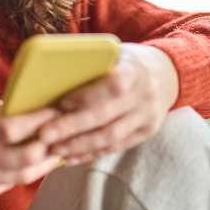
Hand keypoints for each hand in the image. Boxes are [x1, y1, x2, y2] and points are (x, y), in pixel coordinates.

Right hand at [0, 96, 62, 203]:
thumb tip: (23, 105)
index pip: (10, 129)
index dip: (36, 120)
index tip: (53, 109)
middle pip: (24, 157)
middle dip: (48, 143)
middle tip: (61, 130)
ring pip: (23, 176)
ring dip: (45, 162)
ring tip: (57, 149)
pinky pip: (9, 184)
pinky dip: (26, 172)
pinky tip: (37, 161)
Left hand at [38, 43, 178, 165]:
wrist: (165, 73)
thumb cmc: (125, 60)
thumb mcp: (113, 52)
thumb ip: (90, 63)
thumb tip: (50, 75)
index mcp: (134, 70)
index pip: (113, 85)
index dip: (87, 96)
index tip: (61, 102)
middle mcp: (144, 95)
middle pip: (106, 116)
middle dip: (72, 127)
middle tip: (44, 135)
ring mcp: (148, 117)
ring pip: (111, 137)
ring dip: (79, 145)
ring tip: (53, 148)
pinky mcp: (146, 132)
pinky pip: (116, 147)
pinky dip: (91, 153)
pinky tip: (70, 156)